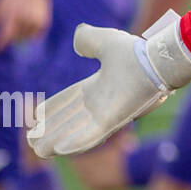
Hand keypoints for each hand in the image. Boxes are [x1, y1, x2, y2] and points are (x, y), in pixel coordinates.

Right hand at [28, 19, 190, 157]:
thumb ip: (90, 40)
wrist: (158, 60)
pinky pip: (92, 135)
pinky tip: (60, 150)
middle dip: (51, 131)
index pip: (69, 101)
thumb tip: (77, 39)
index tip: (36, 117)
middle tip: (32, 141)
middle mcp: (101, 103)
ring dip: (58, 141)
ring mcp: (108, 114)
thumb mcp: (106, 42)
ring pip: (77, 132)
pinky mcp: (116, 121)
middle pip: (70, 121)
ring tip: (40, 150)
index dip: (53, 109)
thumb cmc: (137, 53)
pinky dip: (77, 142)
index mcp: (98, 87)